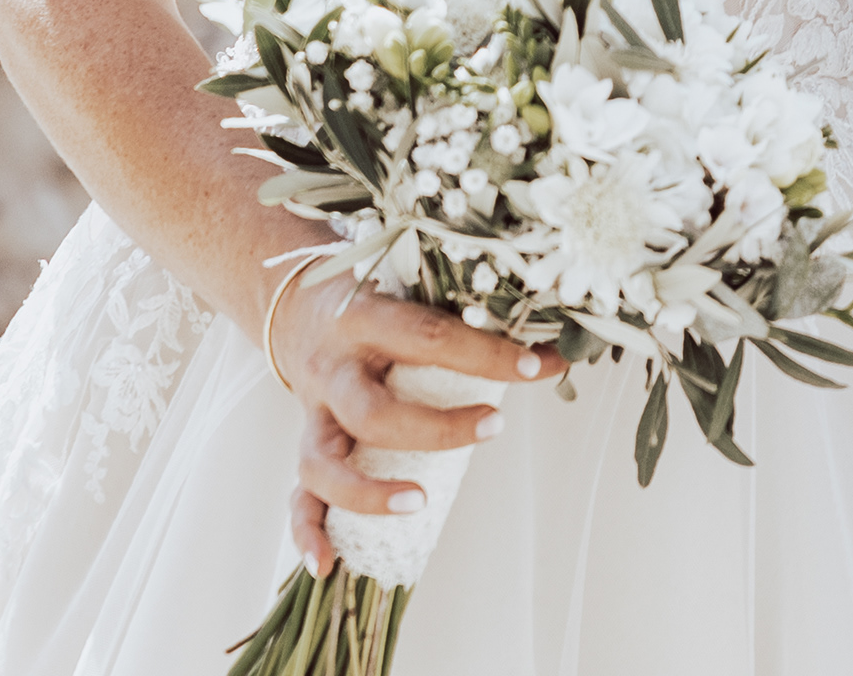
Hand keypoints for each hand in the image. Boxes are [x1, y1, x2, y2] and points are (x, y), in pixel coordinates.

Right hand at [270, 260, 565, 575]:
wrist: (300, 308)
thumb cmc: (378, 301)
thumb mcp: (413, 288)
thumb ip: (466, 312)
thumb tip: (554, 339)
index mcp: (366, 318)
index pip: (429, 339)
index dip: (486, 356)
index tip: (538, 367)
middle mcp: (333, 370)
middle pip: (373, 414)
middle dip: (438, 430)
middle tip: (495, 427)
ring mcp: (312, 414)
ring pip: (323, 465)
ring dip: (368, 493)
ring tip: (419, 502)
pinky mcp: (305, 446)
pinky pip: (298, 497)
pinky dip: (308, 532)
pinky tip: (328, 563)